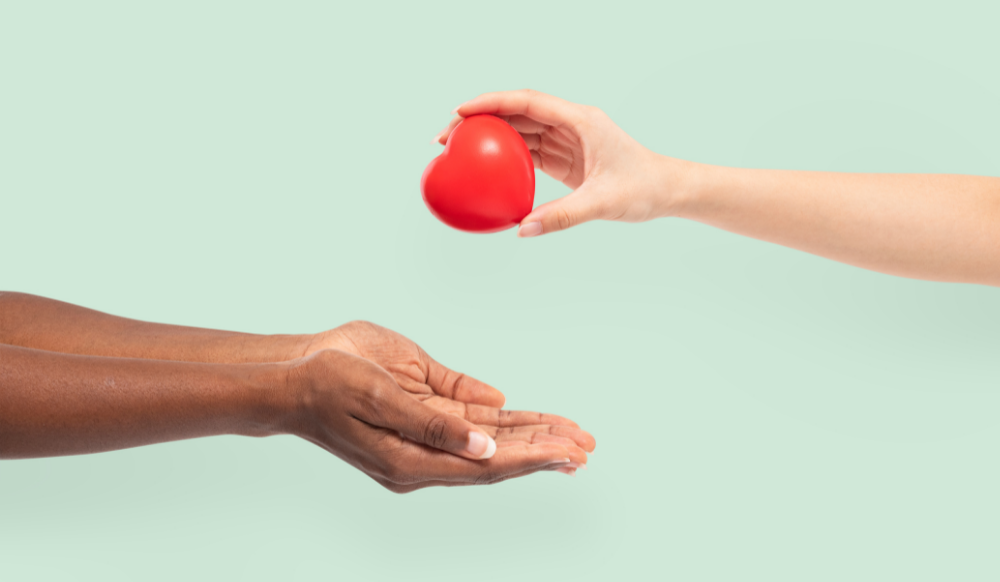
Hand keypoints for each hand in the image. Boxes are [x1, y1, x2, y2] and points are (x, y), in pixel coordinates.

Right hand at [288, 322, 594, 491]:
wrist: (293, 377)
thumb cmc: (327, 383)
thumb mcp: (379, 395)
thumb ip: (434, 422)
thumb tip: (485, 443)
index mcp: (412, 459)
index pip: (486, 463)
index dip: (531, 456)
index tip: (569, 451)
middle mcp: (424, 455)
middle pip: (497, 456)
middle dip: (544, 449)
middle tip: (587, 446)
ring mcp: (425, 437)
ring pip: (490, 440)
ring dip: (532, 437)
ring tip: (574, 438)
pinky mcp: (424, 414)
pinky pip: (473, 420)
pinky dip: (506, 421)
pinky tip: (532, 421)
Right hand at [434, 89, 689, 236]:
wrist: (666, 191)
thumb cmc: (643, 188)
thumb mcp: (603, 203)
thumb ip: (563, 216)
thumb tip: (523, 229)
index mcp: (580, 120)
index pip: (527, 102)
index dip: (491, 102)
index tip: (460, 111)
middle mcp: (571, 123)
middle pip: (516, 111)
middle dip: (480, 118)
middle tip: (446, 135)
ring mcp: (567, 139)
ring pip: (520, 129)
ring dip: (489, 136)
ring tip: (456, 149)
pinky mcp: (566, 157)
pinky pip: (529, 150)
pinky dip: (505, 156)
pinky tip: (483, 167)